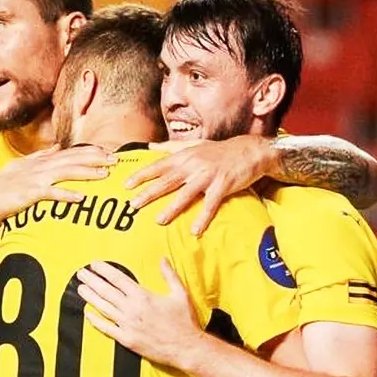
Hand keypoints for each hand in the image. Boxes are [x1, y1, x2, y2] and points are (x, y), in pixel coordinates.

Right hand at [0, 146, 115, 229]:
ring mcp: (34, 179)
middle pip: (72, 158)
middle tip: (115, 159)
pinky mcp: (28, 194)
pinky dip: (66, 195)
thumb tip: (58, 147)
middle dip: (94, 158)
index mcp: (39, 160)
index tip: (108, 152)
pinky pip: (51, 194)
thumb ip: (41, 156)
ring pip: (65, 172)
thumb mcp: (22, 167)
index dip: (89, 151)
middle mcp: (38, 166)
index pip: (69, 152)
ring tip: (105, 174)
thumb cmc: (2, 187)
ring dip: (86, 172)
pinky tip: (80, 198)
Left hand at [75, 259, 204, 369]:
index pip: (118, 279)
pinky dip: (96, 321)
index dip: (104, 271)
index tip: (94, 265)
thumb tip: (163, 259)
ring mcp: (127, 325)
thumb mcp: (180, 294)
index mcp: (143, 296)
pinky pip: (107, 329)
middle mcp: (132, 309)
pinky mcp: (126, 339)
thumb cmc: (184, 321)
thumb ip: (169, 275)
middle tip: (81, 273)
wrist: (186, 347)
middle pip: (106, 291)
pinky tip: (87, 314)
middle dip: (92, 281)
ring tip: (80, 289)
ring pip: (103, 308)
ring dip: (90, 297)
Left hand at [125, 135, 276, 235]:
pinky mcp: (223, 185)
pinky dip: (203, 217)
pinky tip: (194, 231)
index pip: (158, 166)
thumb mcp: (194, 145)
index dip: (142, 175)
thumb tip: (150, 147)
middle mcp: (194, 164)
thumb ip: (171, 147)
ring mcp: (208, 175)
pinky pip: (211, 204)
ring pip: (186, 193)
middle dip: (149, 192)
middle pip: (167, 180)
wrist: (250, 150)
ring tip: (159, 220)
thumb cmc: (219, 151)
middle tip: (133, 204)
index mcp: (184, 156)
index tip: (126, 185)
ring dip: (172, 208)